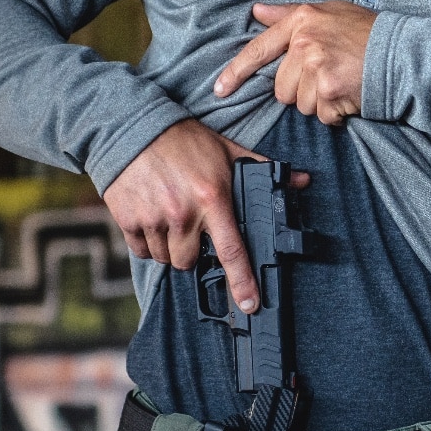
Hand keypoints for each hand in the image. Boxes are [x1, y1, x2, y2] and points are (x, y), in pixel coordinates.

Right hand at [101, 119, 307, 314]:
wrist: (132, 126)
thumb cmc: (184, 139)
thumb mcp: (227, 149)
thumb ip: (263, 167)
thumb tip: (302, 179)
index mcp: (212, 199)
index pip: (231, 250)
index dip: (242, 282)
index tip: (249, 304)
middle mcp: (182, 214)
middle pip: (190, 261)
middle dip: (194, 251)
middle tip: (193, 227)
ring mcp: (153, 220)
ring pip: (166, 258)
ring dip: (170, 247)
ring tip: (171, 217)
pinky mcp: (128, 221)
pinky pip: (142, 251)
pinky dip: (148, 242)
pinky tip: (151, 217)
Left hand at [214, 1, 376, 125]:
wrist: (404, 53)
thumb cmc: (368, 33)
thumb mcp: (329, 12)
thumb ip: (290, 14)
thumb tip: (256, 11)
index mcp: (302, 21)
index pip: (259, 49)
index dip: (236, 73)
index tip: (219, 90)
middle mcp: (305, 43)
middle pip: (282, 88)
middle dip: (302, 90)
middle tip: (330, 77)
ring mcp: (316, 67)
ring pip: (300, 105)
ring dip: (320, 103)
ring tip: (343, 84)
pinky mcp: (329, 91)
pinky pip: (321, 116)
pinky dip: (336, 113)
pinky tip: (351, 96)